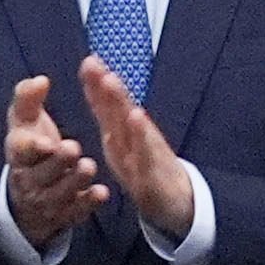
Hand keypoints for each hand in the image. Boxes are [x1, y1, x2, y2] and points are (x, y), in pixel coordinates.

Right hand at [2, 74, 107, 247]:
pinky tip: (101, 193)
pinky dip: (88, 203)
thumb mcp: (24, 123)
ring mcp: (47, 199)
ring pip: (60, 192)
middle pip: (42, 173)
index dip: (33, 147)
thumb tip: (40, 80)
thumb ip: (28, 100)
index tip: (46, 141)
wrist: (27, 194)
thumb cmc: (32, 148)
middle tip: (72, 148)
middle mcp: (30, 179)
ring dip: (74, 180)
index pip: (21, 151)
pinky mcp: (65, 214)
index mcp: (19, 154)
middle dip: (57, 162)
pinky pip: (76, 211)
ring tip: (88, 166)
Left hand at [78, 56, 195, 237]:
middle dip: (105, 84)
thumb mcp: (121, 146)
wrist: (177, 202)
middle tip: (93, 62)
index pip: (107, 106)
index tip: (87, 61)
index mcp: (121, 133)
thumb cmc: (146, 171)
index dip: (96, 85)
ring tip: (110, 80)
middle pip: (118, 107)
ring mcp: (145, 150)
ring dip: (121, 100)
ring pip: (131, 123)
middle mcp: (134, 136)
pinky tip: (136, 116)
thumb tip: (97, 93)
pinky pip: (145, 150)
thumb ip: (111, 121)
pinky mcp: (153, 170)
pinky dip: (140, 133)